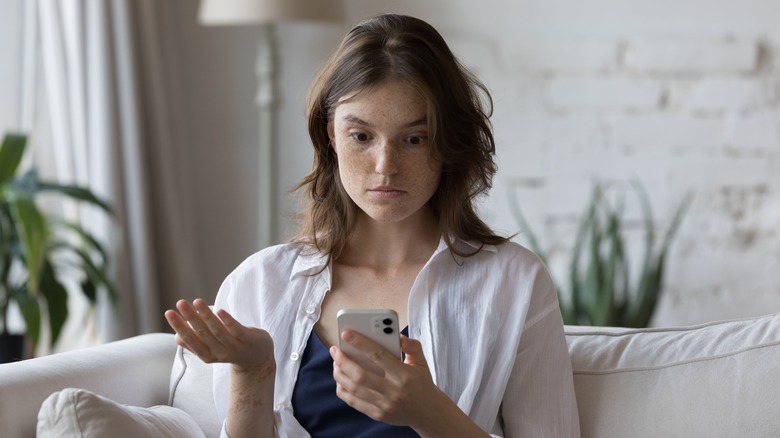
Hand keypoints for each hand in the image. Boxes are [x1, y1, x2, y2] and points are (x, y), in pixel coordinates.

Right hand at [164, 298, 273, 371]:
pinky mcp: (249, 339)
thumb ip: (196, 344)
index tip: (169, 312)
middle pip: (202, 333)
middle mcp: (220, 353)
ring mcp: (235, 347)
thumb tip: (176, 337)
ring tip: (196, 301)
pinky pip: (237, 330)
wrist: (258, 359)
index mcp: (207, 355)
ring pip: (218, 331)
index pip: (190, 340)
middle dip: (190, 318)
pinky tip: (220, 310)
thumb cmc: (230, 349)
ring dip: (206, 316)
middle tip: (180, 302)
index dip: (179, 326)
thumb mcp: (212, 349)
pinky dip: (228, 321)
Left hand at [329, 330, 443, 428]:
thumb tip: (396, 335)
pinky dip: (343, 389)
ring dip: (340, 374)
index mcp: (404, 375)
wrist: (428, 413)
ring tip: (336, 362)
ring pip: (354, 389)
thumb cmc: (422, 383)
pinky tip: (341, 379)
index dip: (360, 343)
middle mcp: (393, 391)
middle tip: (335, 349)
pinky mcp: (377, 415)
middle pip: (360, 375)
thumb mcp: (422, 361)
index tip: (346, 333)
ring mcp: (384, 405)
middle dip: (343, 360)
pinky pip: (353, 402)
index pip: (378, 355)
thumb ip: (411, 345)